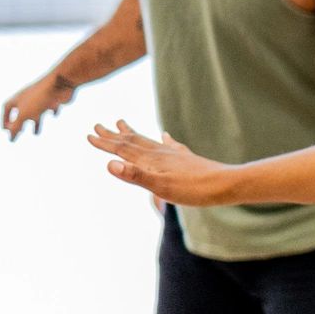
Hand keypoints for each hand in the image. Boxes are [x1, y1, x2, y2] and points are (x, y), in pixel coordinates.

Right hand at [2, 73, 75, 138]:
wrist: (59, 83)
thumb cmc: (39, 98)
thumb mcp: (24, 115)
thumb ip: (16, 126)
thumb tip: (10, 138)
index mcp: (18, 99)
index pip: (7, 108)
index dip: (5, 119)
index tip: (6, 130)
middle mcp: (28, 97)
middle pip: (21, 110)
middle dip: (19, 122)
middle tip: (20, 132)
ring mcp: (42, 97)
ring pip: (36, 110)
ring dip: (35, 122)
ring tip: (36, 133)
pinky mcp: (54, 98)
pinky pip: (52, 104)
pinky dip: (52, 110)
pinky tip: (55, 114)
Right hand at [87, 122, 237, 205]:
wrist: (226, 184)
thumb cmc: (193, 190)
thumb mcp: (161, 187)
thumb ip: (135, 175)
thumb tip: (110, 163)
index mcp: (152, 160)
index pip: (123, 149)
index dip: (105, 143)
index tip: (89, 135)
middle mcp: (161, 153)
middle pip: (133, 141)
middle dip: (114, 135)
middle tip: (98, 125)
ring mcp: (174, 154)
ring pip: (148, 141)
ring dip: (133, 133)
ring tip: (123, 123)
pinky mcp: (187, 159)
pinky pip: (170, 145)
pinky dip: (163, 139)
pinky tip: (165, 135)